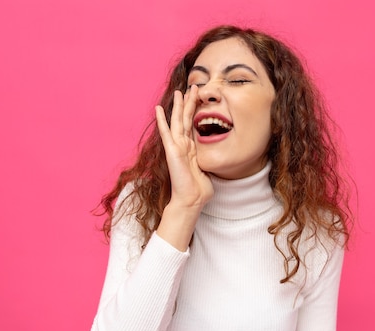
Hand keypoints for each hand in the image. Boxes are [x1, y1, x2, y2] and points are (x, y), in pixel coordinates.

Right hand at [155, 87, 213, 210]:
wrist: (191, 200)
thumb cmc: (199, 190)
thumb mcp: (208, 169)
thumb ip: (208, 160)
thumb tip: (216, 157)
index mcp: (191, 149)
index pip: (192, 125)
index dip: (195, 111)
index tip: (199, 98)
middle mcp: (182, 146)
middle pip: (185, 119)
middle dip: (189, 102)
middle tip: (193, 86)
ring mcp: (176, 147)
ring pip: (177, 121)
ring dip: (178, 106)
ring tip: (179, 91)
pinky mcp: (172, 151)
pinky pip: (166, 133)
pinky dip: (162, 120)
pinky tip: (159, 108)